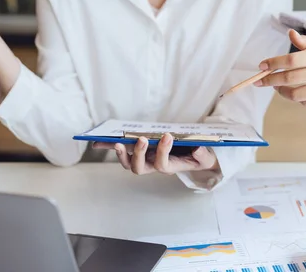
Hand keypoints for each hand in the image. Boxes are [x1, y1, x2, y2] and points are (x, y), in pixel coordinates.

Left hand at [93, 133, 218, 174]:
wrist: (196, 158)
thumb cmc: (199, 158)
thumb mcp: (206, 158)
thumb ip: (203, 156)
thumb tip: (196, 149)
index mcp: (170, 167)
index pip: (162, 165)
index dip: (163, 152)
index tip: (168, 137)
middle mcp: (154, 165)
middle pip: (140, 168)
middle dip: (139, 154)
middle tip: (143, 139)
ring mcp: (146, 159)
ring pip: (129, 163)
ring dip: (122, 154)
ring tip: (118, 143)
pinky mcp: (140, 151)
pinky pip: (125, 152)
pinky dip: (113, 147)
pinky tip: (100, 142)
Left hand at [255, 30, 305, 107]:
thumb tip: (290, 34)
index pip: (291, 60)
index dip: (273, 63)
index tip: (262, 66)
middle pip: (289, 78)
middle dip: (271, 80)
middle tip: (262, 80)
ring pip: (295, 94)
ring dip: (282, 91)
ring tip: (279, 87)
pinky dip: (298, 98)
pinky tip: (297, 91)